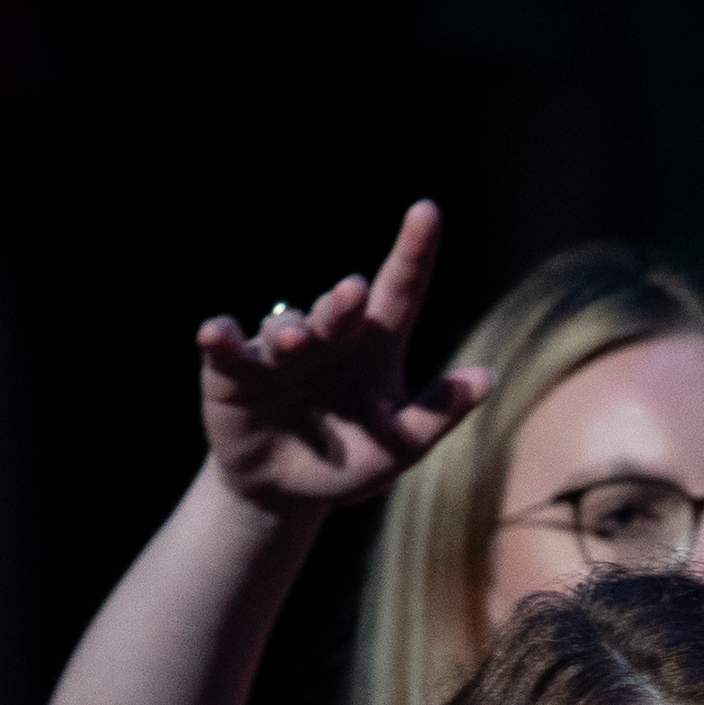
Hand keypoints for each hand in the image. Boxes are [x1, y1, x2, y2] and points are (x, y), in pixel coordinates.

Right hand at [197, 201, 493, 514]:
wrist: (283, 493)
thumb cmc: (348, 461)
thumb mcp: (397, 447)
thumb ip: (436, 414)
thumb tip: (487, 377)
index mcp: (374, 347)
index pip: (400, 291)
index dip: (413, 252)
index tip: (427, 211)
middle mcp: (328, 338)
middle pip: (340, 308)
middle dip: (344, 300)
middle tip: (354, 294)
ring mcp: (279, 352)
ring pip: (286, 326)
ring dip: (289, 331)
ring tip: (295, 343)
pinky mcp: (234, 371)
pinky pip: (226, 347)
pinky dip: (221, 337)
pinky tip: (216, 332)